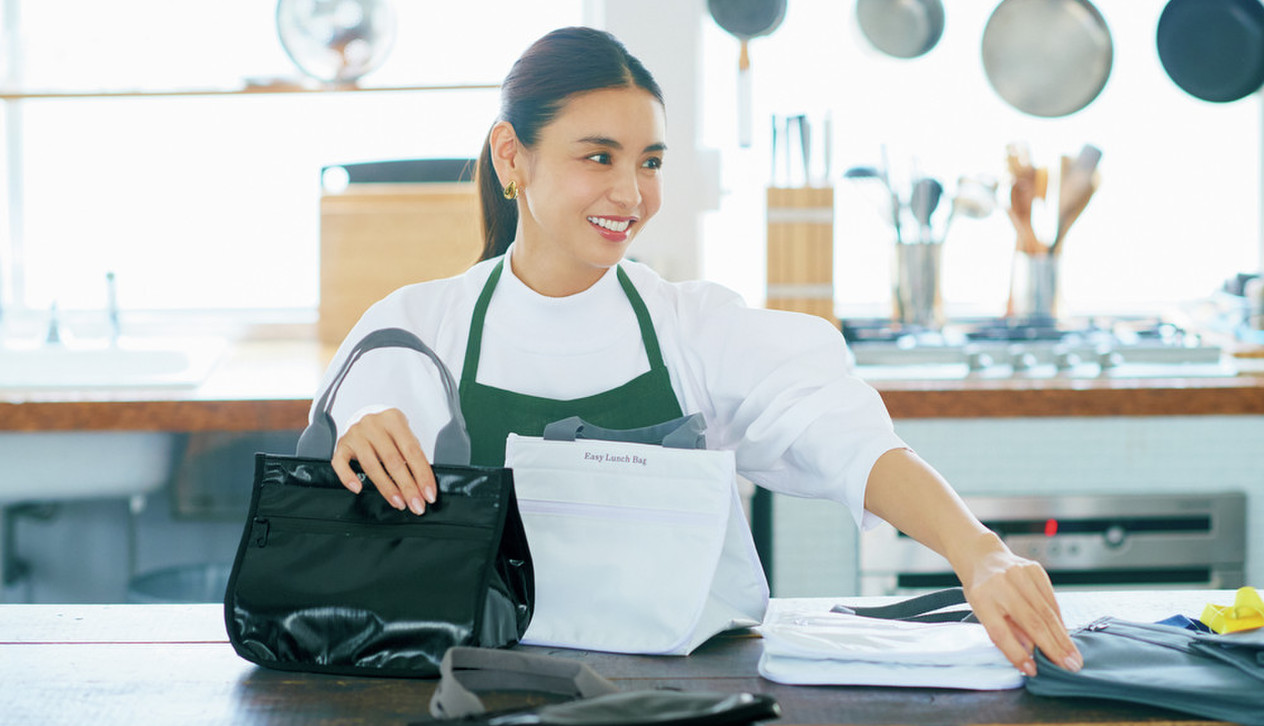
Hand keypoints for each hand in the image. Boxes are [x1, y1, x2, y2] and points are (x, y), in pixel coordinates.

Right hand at [331, 408, 436, 514]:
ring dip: (387, 488)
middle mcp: (373, 425)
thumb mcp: (404, 437)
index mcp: (394, 420)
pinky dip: (348, 478)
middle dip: (407, 487)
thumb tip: (424, 486)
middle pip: (393, 460)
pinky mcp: (342, 445)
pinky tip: (358, 488)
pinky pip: (341, 464)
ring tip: (399, 502)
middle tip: (416, 505)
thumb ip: (412, 456)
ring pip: (371, 465)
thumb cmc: (389, 433)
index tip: (429, 494)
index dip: (422, 475)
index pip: (412, 451)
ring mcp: (356, 435)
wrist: (365, 418)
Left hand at [955, 532, 1082, 676]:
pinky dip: (1060, 620)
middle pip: (1031, 622)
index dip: (1017, 653)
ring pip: (1047, 612)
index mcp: (982, 598)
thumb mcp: (982, 612)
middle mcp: (1001, 584)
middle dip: (1052, 648)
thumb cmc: (982, 589)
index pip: (1000, 631)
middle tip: (1068, 667)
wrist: (983, 556)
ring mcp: (1019, 574)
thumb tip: (1030, 657)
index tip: (1033, 670)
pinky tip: (1066, 635)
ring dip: (1062, 638)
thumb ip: (1004, 633)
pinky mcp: (1035, 569)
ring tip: (1073, 657)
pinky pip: (1052, 600)